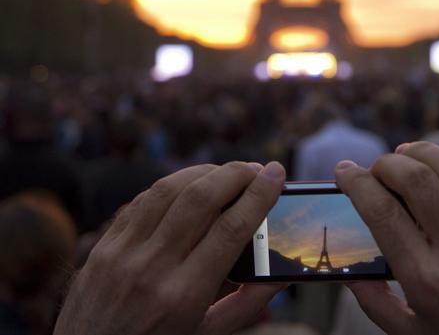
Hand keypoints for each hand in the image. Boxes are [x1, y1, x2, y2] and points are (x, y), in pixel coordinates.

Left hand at [55, 161, 285, 334]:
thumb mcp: (207, 333)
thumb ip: (248, 303)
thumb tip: (283, 272)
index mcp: (183, 295)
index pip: (230, 229)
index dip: (258, 196)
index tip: (276, 175)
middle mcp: (151, 268)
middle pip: (200, 199)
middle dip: (235, 174)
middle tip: (256, 169)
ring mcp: (122, 252)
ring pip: (168, 189)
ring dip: (204, 172)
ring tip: (228, 173)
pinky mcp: (104, 244)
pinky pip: (142, 200)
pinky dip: (173, 185)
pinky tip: (191, 185)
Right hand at [335, 141, 438, 334]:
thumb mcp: (412, 333)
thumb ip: (374, 302)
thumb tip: (346, 269)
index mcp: (426, 281)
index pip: (381, 212)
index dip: (357, 183)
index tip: (345, 172)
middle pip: (417, 182)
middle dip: (389, 163)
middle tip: (379, 166)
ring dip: (428, 152)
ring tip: (410, 152)